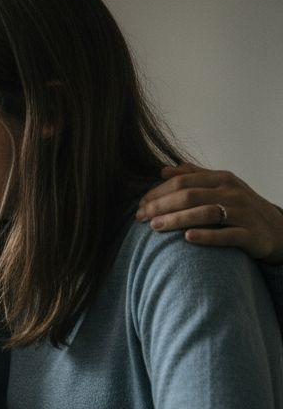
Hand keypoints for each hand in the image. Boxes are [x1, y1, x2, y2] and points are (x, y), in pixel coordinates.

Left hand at [138, 164, 282, 265]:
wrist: (277, 229)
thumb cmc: (241, 207)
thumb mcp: (221, 186)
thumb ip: (194, 176)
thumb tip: (163, 170)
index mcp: (222, 179)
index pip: (183, 182)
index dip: (158, 192)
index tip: (140, 204)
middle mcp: (233, 193)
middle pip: (190, 196)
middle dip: (161, 205)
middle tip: (140, 216)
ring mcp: (243, 213)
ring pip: (206, 213)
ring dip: (177, 219)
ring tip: (154, 227)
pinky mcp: (251, 234)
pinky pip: (227, 235)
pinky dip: (206, 235)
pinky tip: (187, 238)